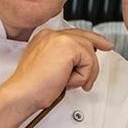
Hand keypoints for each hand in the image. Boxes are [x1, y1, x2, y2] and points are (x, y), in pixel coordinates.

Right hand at [0, 28, 114, 111]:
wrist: (23, 93)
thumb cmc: (32, 87)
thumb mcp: (50, 67)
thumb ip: (64, 59)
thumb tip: (81, 61)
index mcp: (45, 37)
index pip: (75, 34)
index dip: (92, 40)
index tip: (104, 45)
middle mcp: (52, 34)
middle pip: (87, 40)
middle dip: (92, 62)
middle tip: (90, 77)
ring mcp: (60, 38)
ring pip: (90, 54)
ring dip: (83, 74)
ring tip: (67, 83)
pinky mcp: (69, 47)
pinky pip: (89, 62)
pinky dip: (81, 76)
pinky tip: (66, 81)